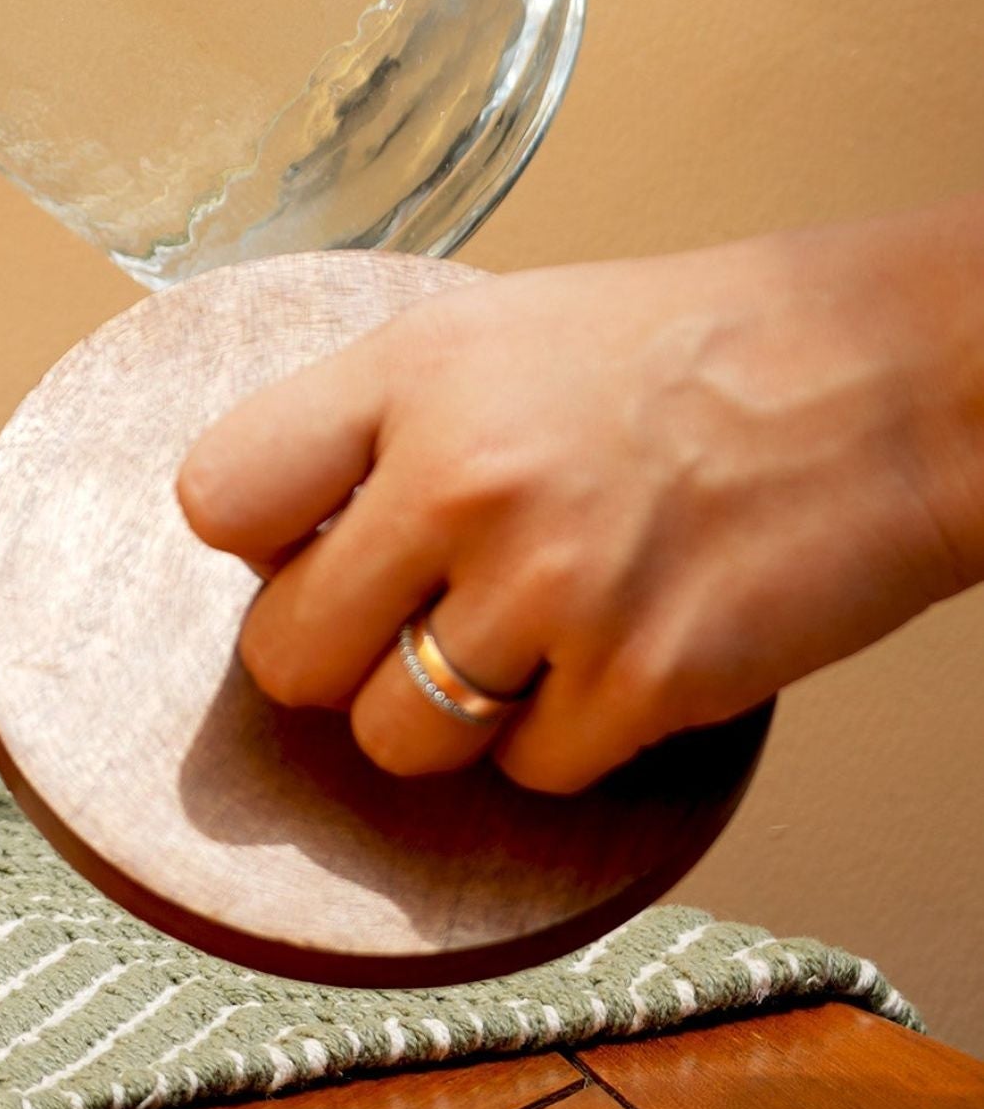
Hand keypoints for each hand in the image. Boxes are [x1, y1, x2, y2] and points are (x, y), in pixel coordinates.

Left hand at [174, 207, 983, 792]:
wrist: (889, 380)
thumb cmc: (692, 350)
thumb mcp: (498, 333)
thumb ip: (378, 424)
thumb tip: (273, 537)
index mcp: (413, 374)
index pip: (218, 497)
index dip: (259, 544)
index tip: (305, 547)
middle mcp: (465, 479)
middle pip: (286, 657)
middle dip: (336, 659)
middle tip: (406, 624)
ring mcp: (554, 588)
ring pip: (396, 742)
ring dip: (445, 719)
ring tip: (519, 644)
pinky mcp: (643, 682)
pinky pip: (527, 775)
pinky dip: (563, 742)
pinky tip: (612, 659)